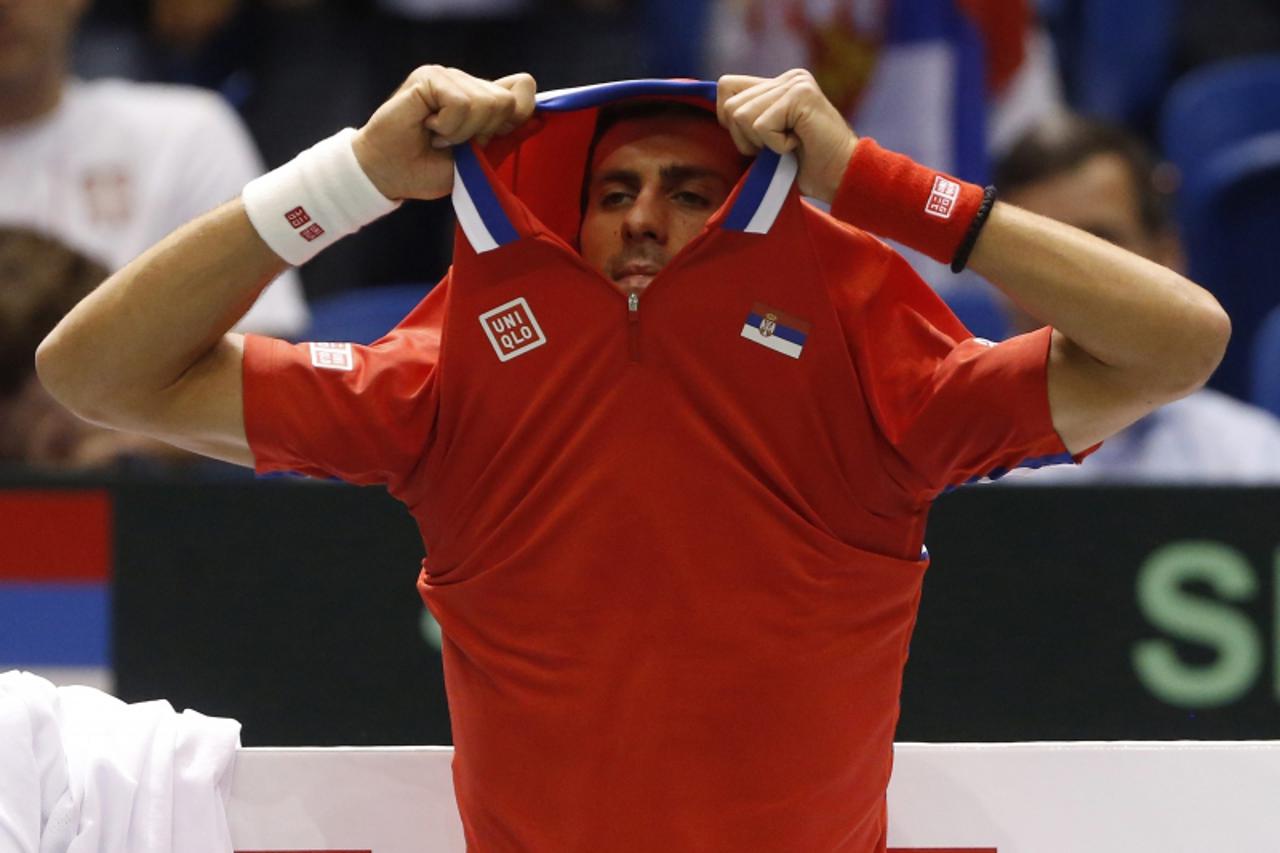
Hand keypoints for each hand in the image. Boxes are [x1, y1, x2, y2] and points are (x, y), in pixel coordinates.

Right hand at [352, 66, 536, 201]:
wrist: (389, 174)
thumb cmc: (427, 169)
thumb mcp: (478, 160)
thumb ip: (505, 138)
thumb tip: (539, 118)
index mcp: (481, 99)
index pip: (523, 87)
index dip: (519, 114)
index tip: (491, 138)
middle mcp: (467, 82)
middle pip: (507, 100)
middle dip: (485, 132)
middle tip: (455, 142)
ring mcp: (448, 76)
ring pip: (485, 103)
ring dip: (462, 133)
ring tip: (438, 137)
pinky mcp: (429, 77)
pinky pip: (460, 104)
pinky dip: (447, 127)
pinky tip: (428, 127)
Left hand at [717, 70, 858, 202]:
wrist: (842, 178)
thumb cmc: (805, 168)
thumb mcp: (767, 140)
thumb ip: (747, 120)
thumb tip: (718, 114)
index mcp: (779, 84)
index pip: (726, 86)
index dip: (729, 119)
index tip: (756, 141)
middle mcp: (788, 77)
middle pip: (730, 105)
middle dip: (745, 138)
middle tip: (777, 148)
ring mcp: (795, 83)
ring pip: (741, 116)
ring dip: (761, 143)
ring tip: (789, 146)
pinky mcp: (800, 95)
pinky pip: (761, 126)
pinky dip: (775, 146)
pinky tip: (798, 146)